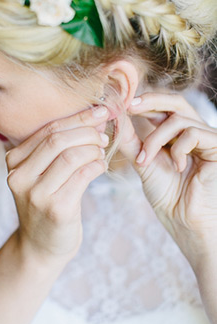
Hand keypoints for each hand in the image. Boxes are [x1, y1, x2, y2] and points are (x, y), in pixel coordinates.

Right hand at [5, 106, 108, 263]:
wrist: (41, 246)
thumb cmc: (46, 203)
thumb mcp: (40, 174)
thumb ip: (56, 149)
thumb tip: (93, 118)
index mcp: (13, 161)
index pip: (48, 130)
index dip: (77, 118)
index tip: (100, 110)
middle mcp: (19, 176)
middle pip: (58, 141)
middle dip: (87, 132)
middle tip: (103, 134)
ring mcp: (36, 194)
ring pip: (71, 157)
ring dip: (93, 150)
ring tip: (102, 152)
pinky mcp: (56, 209)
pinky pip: (82, 176)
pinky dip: (97, 166)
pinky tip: (101, 167)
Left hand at [118, 92, 216, 268]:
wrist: (185, 222)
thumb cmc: (167, 196)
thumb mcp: (143, 162)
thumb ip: (131, 141)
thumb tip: (116, 118)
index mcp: (176, 134)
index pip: (162, 107)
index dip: (144, 102)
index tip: (122, 104)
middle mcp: (193, 132)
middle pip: (176, 101)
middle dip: (151, 100)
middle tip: (130, 106)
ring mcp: (207, 138)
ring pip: (178, 119)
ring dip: (156, 139)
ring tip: (146, 160)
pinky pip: (194, 133)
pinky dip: (179, 149)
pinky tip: (178, 167)